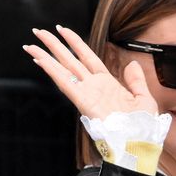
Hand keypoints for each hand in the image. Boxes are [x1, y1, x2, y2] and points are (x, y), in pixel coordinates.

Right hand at [23, 25, 158, 118]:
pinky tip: (40, 60)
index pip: (88, 57)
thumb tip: (132, 64)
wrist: (139, 144)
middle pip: (70, 60)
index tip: (63, 30)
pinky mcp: (83, 102)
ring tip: (30, 44)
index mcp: (108, 84)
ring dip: (46, 55)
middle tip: (38, 32)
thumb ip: (137, 81)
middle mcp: (94, 87)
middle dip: (54, 45)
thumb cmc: (143, 128)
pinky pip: (65, 83)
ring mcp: (87, 94)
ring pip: (63, 69)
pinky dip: (52, 70)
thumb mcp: (145, 99)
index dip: (76, 43)